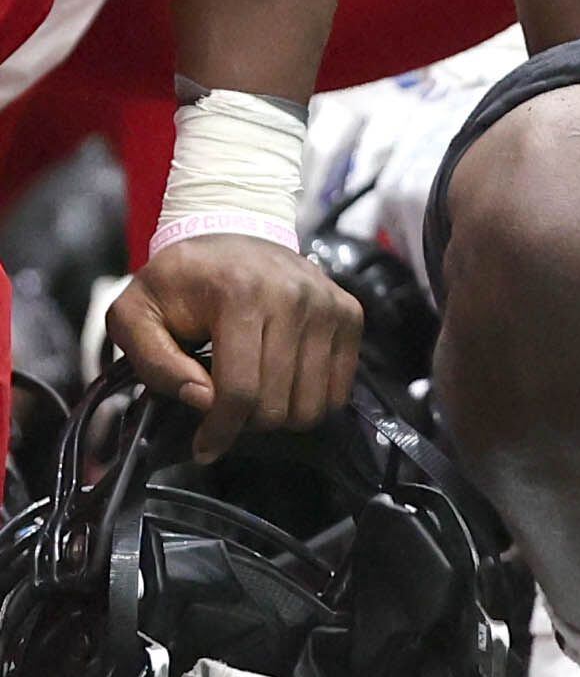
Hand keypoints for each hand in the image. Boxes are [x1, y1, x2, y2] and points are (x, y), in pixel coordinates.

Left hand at [105, 237, 362, 463]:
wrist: (234, 229)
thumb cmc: (180, 279)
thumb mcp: (135, 314)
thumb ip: (155, 363)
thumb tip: (202, 400)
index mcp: (240, 295)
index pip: (239, 389)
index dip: (220, 431)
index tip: (205, 447)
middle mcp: (294, 297)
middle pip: (279, 403)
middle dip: (248, 423)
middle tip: (227, 411)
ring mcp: (328, 305)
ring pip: (314, 403)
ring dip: (281, 414)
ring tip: (256, 397)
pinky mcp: (349, 313)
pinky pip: (340, 388)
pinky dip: (311, 399)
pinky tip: (284, 384)